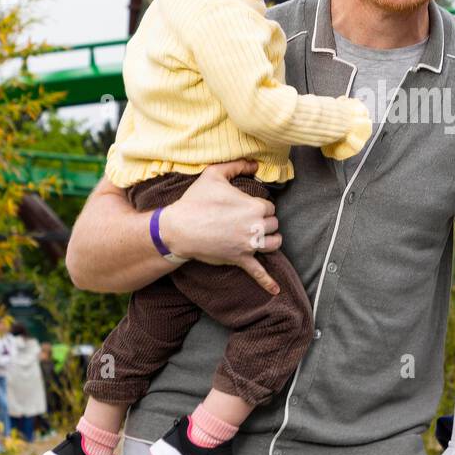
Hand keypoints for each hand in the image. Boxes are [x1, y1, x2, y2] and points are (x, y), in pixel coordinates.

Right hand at [159, 159, 281, 295]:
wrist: (178, 228)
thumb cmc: (195, 200)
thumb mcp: (214, 174)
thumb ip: (237, 165)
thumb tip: (256, 163)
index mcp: (255, 206)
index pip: (270, 206)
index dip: (260, 206)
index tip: (247, 207)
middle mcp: (256, 226)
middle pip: (273, 224)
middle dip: (264, 222)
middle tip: (248, 221)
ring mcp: (249, 245)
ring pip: (274, 244)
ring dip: (270, 240)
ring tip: (262, 238)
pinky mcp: (240, 260)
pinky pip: (258, 273)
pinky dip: (268, 282)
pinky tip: (276, 291)